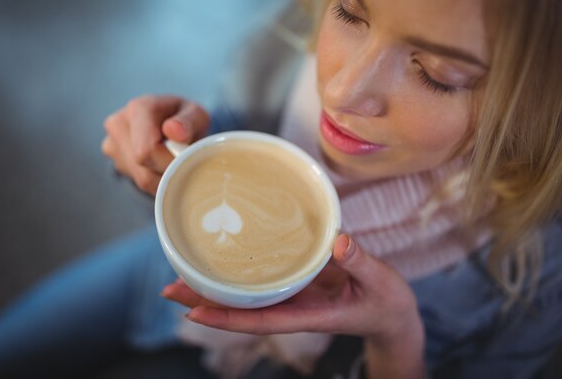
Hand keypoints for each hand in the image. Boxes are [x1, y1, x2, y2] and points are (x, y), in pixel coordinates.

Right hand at [101, 94, 209, 195]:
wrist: (172, 122)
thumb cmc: (186, 120)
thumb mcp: (197, 115)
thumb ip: (190, 121)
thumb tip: (173, 130)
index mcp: (139, 108)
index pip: (147, 151)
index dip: (169, 162)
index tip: (186, 159)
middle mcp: (118, 123)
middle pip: (144, 169)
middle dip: (168, 172)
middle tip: (183, 161)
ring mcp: (112, 142)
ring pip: (141, 180)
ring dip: (163, 179)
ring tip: (173, 162)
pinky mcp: (113, 159)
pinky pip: (137, 182)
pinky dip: (155, 180)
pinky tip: (161, 165)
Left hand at [161, 234, 422, 344]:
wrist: (392, 313)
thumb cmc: (387, 303)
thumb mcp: (380, 283)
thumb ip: (361, 263)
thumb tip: (339, 241)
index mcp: (310, 315)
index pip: (261, 320)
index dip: (226, 318)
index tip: (194, 312)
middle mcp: (295, 307)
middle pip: (243, 308)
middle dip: (206, 300)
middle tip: (169, 286)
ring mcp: (295, 294)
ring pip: (248, 294)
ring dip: (216, 285)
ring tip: (182, 272)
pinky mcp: (301, 280)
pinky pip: (265, 277)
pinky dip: (242, 270)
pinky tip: (225, 258)